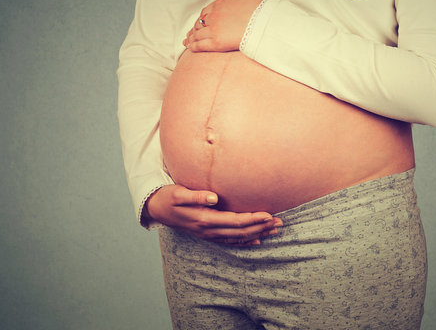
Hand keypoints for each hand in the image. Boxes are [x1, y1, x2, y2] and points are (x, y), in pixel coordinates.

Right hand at [145, 184, 282, 245]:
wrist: (156, 208)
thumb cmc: (168, 197)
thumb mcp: (178, 193)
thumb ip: (196, 196)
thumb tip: (214, 198)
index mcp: (204, 219)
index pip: (234, 221)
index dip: (252, 219)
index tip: (268, 214)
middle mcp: (208, 230)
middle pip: (240, 232)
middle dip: (261, 227)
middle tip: (279, 222)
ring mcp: (208, 234)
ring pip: (238, 238)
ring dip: (257, 234)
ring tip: (274, 229)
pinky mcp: (208, 233)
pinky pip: (230, 241)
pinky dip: (244, 242)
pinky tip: (257, 241)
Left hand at [183, 0, 268, 51]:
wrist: (265, 21)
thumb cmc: (260, 8)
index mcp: (220, 4)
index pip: (205, 12)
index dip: (201, 19)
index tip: (199, 23)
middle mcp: (215, 16)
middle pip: (199, 23)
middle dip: (194, 29)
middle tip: (190, 34)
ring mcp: (214, 29)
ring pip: (198, 34)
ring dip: (191, 38)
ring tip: (187, 42)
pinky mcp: (217, 42)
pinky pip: (200, 45)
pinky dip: (193, 46)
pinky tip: (190, 48)